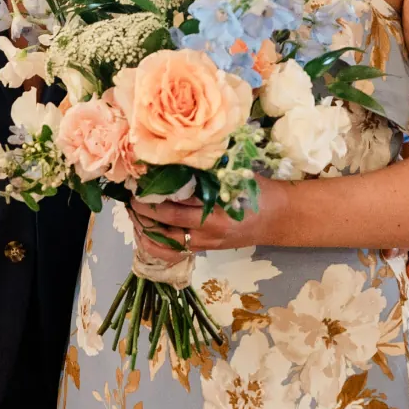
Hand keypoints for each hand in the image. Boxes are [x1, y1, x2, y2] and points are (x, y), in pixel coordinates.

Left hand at [131, 184, 273, 258]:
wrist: (279, 219)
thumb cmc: (258, 192)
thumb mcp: (235, 177)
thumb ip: (207, 171)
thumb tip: (174, 157)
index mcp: (216, 211)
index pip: (175, 205)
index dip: (152, 195)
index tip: (136, 183)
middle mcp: (208, 231)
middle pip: (165, 224)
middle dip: (143, 210)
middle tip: (129, 196)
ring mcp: (205, 244)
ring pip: (165, 243)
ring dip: (145, 229)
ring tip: (134, 213)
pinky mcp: (204, 250)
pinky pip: (173, 251)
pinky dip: (156, 242)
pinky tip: (145, 230)